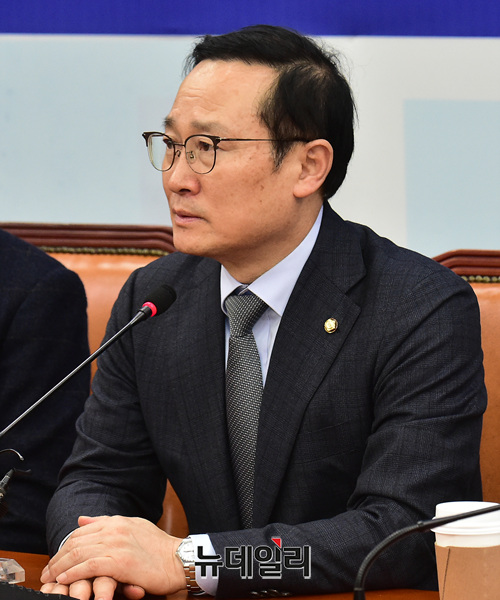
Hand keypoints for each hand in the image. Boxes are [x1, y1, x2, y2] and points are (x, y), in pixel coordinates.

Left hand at [40, 515, 185, 597]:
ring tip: (51, 578)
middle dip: (57, 558)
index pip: (81, 531)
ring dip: (60, 567)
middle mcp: (114, 529)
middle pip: (76, 542)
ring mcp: (116, 545)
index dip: (64, 545)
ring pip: (79, 554)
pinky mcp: (119, 563)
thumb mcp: (133, 527)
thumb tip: (82, 519)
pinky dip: (73, 573)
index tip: (56, 558)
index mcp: (117, 521)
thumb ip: (106, 523)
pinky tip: (64, 580)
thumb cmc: (158, 547)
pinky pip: (89, 567)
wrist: (177, 560)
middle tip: (47, 571)